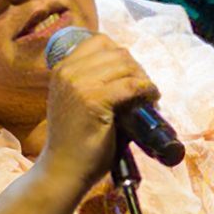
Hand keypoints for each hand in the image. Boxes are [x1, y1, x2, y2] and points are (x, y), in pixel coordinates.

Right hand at [41, 33, 160, 191]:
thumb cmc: (75, 142)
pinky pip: (131, 85)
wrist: (63, 170)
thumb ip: (96, 83)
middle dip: (136, 68)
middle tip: (145, 89)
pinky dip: (147, 90)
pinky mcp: (94, 100)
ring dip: (143, 79)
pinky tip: (151, 99)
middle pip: (117, 52)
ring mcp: (79, 85)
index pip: (100, 42)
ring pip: (126, 66)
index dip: (122, 56)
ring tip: (149, 96)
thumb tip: (133, 74)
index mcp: (62, 69)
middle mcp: (68, 72)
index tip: (132, 74)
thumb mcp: (77, 102)